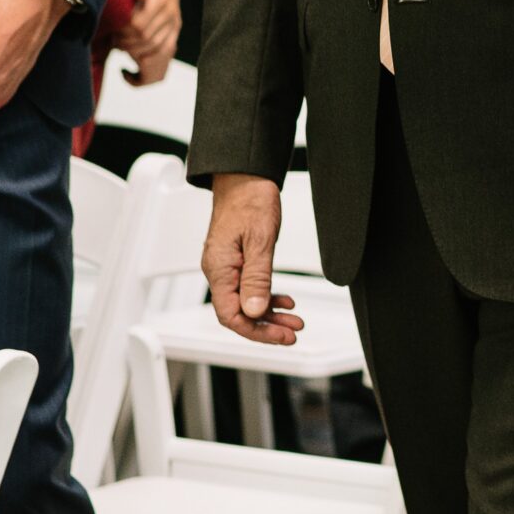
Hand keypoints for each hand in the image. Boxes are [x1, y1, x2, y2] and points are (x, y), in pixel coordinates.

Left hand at [120, 0, 182, 67]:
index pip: (139, 24)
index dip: (123, 31)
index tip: (113, 30)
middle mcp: (170, 13)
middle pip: (146, 37)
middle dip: (127, 42)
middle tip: (114, 40)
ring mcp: (174, 22)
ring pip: (155, 46)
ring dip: (137, 50)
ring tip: (122, 46)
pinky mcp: (176, 28)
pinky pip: (167, 48)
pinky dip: (152, 55)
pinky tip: (139, 56)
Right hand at [203, 174, 301, 345]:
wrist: (245, 177)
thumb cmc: (250, 201)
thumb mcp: (260, 241)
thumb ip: (257, 278)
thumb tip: (253, 311)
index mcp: (219, 269)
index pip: (230, 315)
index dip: (255, 331)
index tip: (281, 336)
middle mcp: (219, 271)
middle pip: (239, 313)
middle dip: (266, 327)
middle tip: (292, 333)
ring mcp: (227, 266)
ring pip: (246, 302)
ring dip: (270, 314)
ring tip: (294, 320)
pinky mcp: (237, 260)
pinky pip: (249, 288)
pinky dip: (268, 297)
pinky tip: (284, 301)